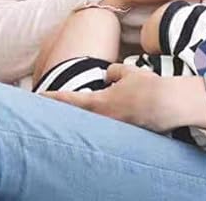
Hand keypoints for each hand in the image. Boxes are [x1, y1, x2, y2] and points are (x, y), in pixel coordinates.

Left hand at [37, 63, 170, 131]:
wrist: (167, 105)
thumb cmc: (147, 87)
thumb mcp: (128, 72)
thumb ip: (113, 71)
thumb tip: (108, 75)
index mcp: (99, 103)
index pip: (70, 100)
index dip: (52, 98)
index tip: (38, 96)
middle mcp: (102, 119)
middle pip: (78, 115)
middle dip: (68, 109)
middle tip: (55, 105)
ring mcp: (113, 129)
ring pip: (94, 120)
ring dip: (90, 113)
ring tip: (96, 103)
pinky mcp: (125, 133)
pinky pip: (109, 125)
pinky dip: (106, 118)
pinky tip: (119, 110)